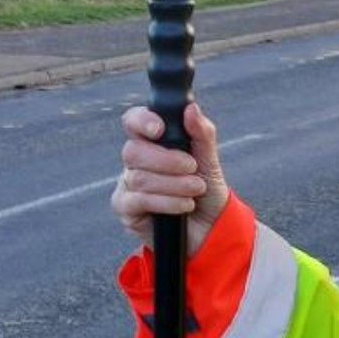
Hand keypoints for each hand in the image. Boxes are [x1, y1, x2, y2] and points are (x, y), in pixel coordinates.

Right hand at [111, 103, 229, 253]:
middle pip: (132, 151)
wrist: (212, 228)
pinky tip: (184, 205)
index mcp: (152, 143)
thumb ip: (202, 133)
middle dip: (167, 160)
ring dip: (174, 184)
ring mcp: (128, 185)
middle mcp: (135, 162)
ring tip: (196, 189)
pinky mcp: (126, 210)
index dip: (141, 121)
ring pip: (139, 177)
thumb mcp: (210, 161)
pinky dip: (166, 202)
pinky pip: (138, 200)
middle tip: (192, 167)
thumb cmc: (207, 191)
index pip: (133, 121)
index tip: (160, 129)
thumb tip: (191, 109)